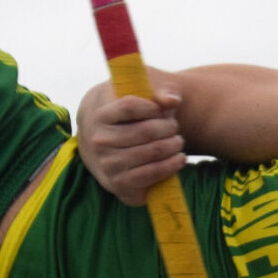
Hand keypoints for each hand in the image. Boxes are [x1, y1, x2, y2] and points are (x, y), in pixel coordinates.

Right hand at [75, 80, 187, 205]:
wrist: (106, 148)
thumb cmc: (129, 120)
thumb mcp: (138, 101)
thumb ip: (158, 93)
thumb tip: (173, 100)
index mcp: (99, 117)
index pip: (129, 106)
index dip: (152, 107)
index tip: (162, 109)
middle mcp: (99, 141)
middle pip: (146, 130)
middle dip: (169, 128)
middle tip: (174, 127)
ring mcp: (107, 164)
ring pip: (152, 152)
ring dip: (173, 146)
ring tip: (178, 142)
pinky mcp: (117, 184)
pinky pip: (151, 174)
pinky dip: (170, 166)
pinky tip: (178, 159)